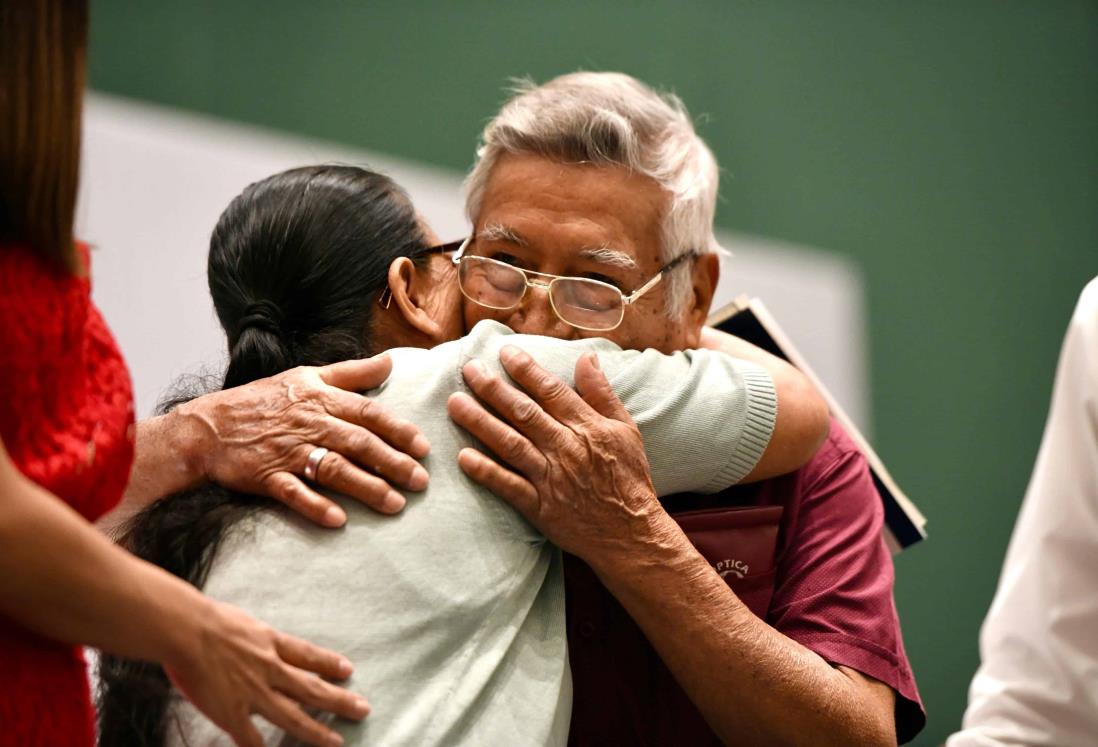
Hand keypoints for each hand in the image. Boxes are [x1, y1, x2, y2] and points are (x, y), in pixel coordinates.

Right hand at [166, 599, 367, 746]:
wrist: (187, 629)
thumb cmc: (207, 619)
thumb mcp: (244, 622)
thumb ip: (254, 638)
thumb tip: (257, 641)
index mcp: (272, 643)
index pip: (308, 655)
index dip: (329, 663)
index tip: (348, 669)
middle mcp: (271, 669)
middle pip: (312, 689)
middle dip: (340, 701)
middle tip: (363, 709)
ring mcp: (254, 693)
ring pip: (293, 718)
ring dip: (317, 732)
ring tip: (336, 742)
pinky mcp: (233, 713)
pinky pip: (252, 739)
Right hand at [176, 355, 429, 526]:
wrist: (208, 426)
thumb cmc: (264, 400)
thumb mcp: (308, 376)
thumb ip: (352, 372)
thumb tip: (390, 361)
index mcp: (322, 399)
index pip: (368, 413)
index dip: (398, 430)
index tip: (423, 447)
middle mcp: (310, 424)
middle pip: (358, 443)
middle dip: (393, 463)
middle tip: (420, 481)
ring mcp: (288, 452)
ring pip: (334, 469)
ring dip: (366, 487)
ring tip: (394, 504)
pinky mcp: (267, 476)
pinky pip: (294, 493)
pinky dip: (315, 506)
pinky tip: (339, 520)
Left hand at [446, 345, 666, 562]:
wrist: (631, 533)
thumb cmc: (629, 477)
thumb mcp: (626, 429)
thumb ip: (602, 393)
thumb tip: (587, 357)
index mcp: (587, 426)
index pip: (550, 390)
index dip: (525, 369)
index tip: (503, 353)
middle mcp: (565, 448)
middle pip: (523, 412)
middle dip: (492, 388)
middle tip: (468, 369)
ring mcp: (551, 478)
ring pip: (510, 444)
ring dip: (480, 422)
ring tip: (455, 404)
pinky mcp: (540, 507)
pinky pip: (509, 486)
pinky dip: (486, 472)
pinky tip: (463, 457)